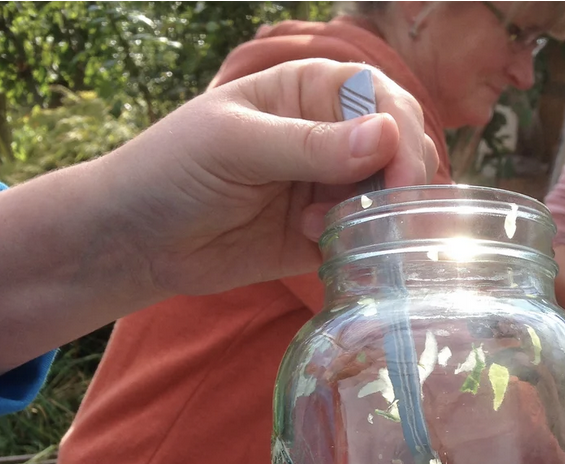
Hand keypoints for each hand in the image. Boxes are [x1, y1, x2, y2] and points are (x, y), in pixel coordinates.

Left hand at [102, 58, 438, 296]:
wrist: (140, 239)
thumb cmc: (173, 169)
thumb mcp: (235, 144)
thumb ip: (310, 144)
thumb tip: (386, 137)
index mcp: (310, 93)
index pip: (383, 102)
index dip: (402, 138)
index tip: (401, 179)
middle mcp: (329, 138)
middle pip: (399, 151)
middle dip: (400, 181)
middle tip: (379, 214)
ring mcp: (328, 189)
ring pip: (387, 200)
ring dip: (374, 218)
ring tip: (321, 229)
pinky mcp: (323, 237)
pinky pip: (364, 241)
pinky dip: (360, 248)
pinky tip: (319, 248)